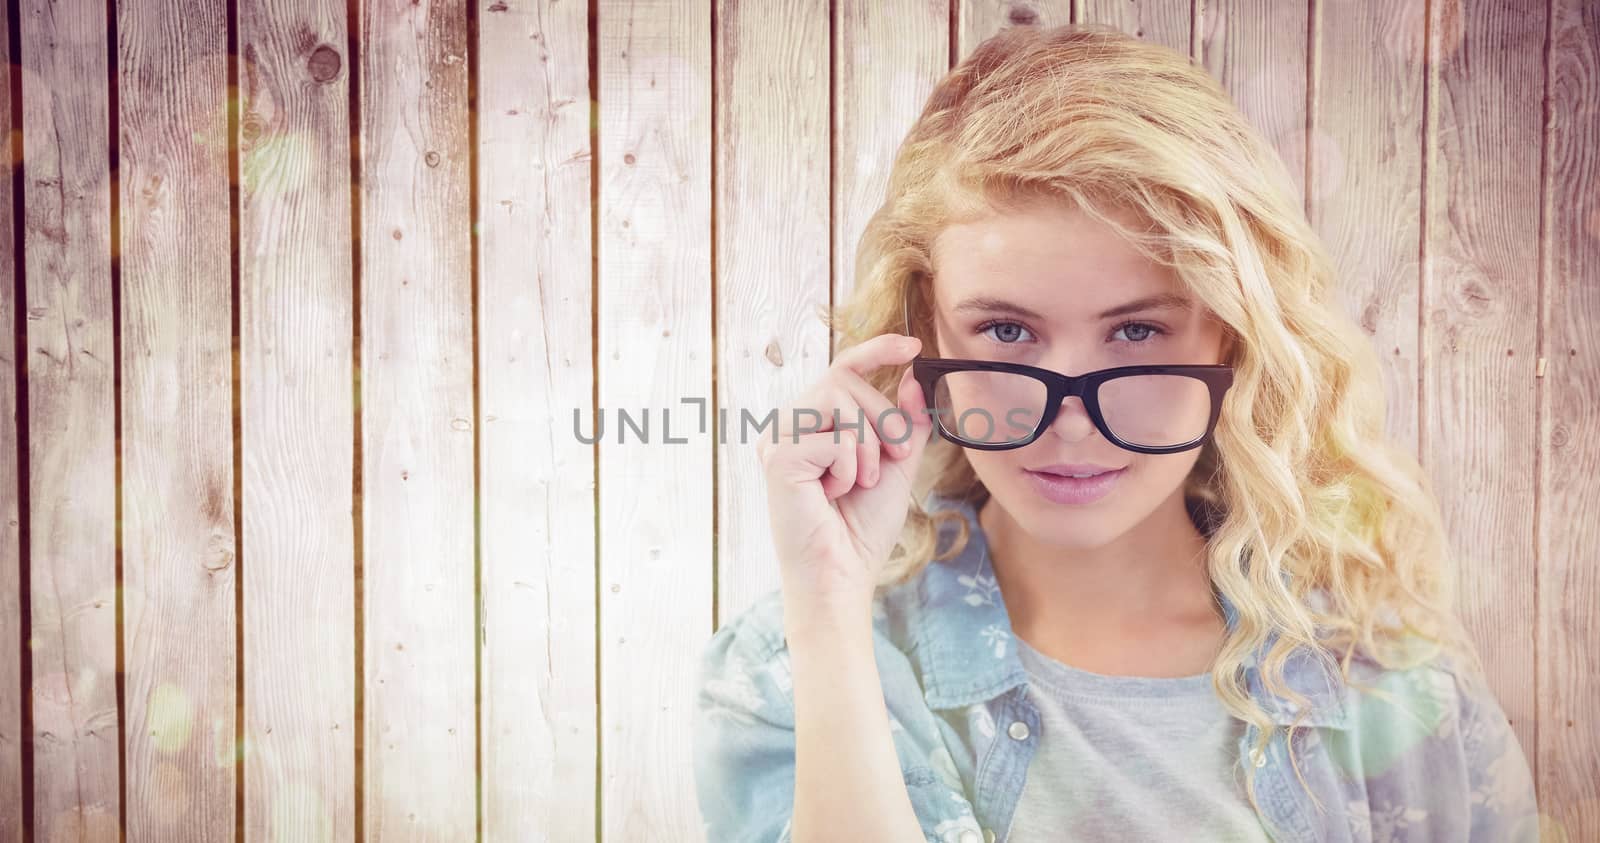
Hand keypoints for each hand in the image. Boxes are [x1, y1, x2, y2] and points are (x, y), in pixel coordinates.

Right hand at [756, 333, 934, 610]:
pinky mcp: (778, 457)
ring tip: (858, 482)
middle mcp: (789, 424)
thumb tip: (913, 377)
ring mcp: (778, 438)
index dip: (876, 350)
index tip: (914, 346)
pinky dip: (849, 468)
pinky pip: (833, 438)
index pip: (842, 368)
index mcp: (813, 423)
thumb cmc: (862, 525)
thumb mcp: (896, 464)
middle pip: (845, 379)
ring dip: (867, 444)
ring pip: (838, 399)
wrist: (844, 572)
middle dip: (883, 419)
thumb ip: (905, 422)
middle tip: (892, 459)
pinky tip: (833, 494)